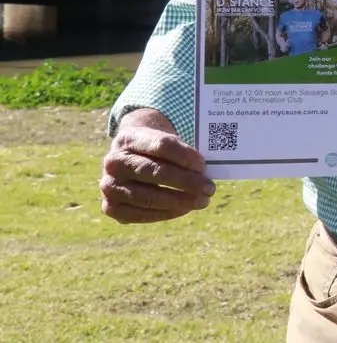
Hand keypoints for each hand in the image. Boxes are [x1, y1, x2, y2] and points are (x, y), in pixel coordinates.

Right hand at [100, 122, 215, 223]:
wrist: (129, 156)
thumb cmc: (155, 147)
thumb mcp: (164, 138)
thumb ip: (182, 151)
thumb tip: (204, 171)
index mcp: (129, 138)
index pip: (161, 145)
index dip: (184, 155)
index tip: (203, 164)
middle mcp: (114, 162)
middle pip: (154, 172)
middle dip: (186, 182)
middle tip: (209, 188)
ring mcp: (110, 186)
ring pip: (149, 197)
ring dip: (180, 201)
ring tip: (202, 201)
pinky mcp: (111, 207)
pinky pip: (142, 214)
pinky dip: (167, 213)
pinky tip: (184, 209)